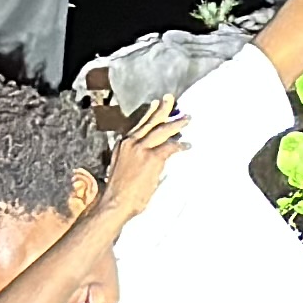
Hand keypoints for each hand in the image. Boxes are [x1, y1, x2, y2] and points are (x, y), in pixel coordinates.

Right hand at [99, 99, 188, 217]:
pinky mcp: (151, 158)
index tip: (155, 104)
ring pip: (162, 130)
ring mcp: (141, 149)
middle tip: (171, 99)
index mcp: (122, 145)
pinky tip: (187, 146)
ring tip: (187, 119)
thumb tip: (144, 155)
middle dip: (162, 109)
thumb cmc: (119, 192)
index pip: (138, 124)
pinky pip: (170, 147)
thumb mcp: (119, 168)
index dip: (148, 114)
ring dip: (176, 124)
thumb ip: (130, 157)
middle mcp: (130, 143)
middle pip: (150, 122)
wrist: (116, 203)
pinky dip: (180, 146)